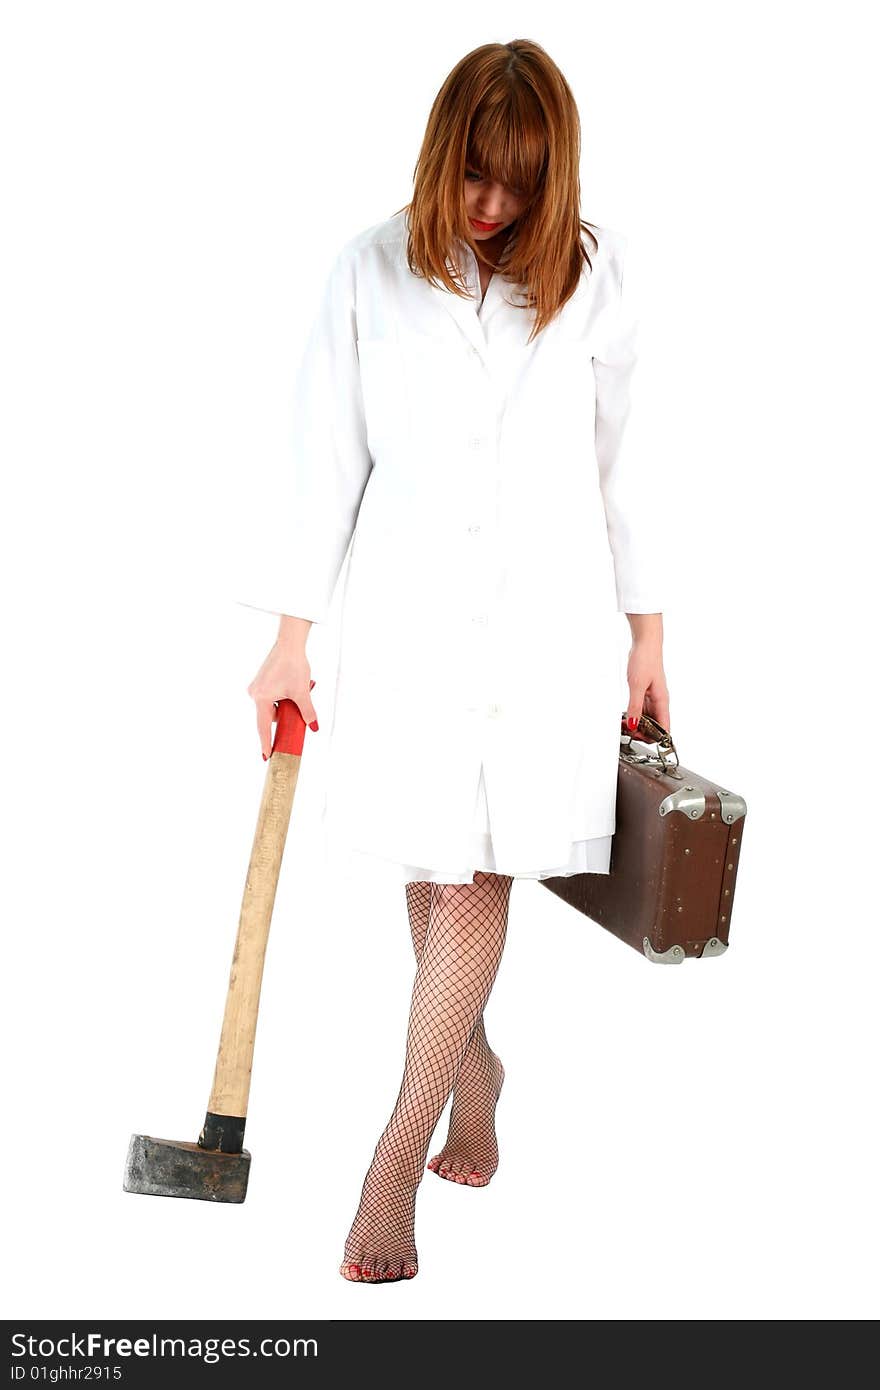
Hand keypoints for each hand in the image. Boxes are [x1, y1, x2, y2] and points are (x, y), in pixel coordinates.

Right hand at [247, 641, 318, 758]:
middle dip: (285, 715)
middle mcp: (255, 693)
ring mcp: (257, 686)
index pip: (263, 727)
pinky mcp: (261, 681)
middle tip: (299, 709)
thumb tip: (313, 727)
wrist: (290, 644)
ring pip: (272, 706)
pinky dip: (282, 697)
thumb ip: (307, 712)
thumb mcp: (302, 692)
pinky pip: (271, 697)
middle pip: (270, 715)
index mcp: (261, 698)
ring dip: (285, 705)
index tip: (266, 757)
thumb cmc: (294, 666)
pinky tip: (292, 687)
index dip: (266, 743)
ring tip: (299, 691)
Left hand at [625, 638, 670, 735]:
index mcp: (662, 702)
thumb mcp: (637, 685)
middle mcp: (659, 702)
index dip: (653, 738)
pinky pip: (641, 710)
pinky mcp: (645, 693)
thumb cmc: (645, 660)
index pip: (664, 729)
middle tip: (626, 730)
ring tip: (623, 724)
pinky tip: (625, 715)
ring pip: (647, 719)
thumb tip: (633, 725)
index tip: (638, 737)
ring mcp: (652, 698)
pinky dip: (633, 715)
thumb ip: (635, 707)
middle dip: (642, 732)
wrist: (645, 644)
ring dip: (636, 724)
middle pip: (655, 727)